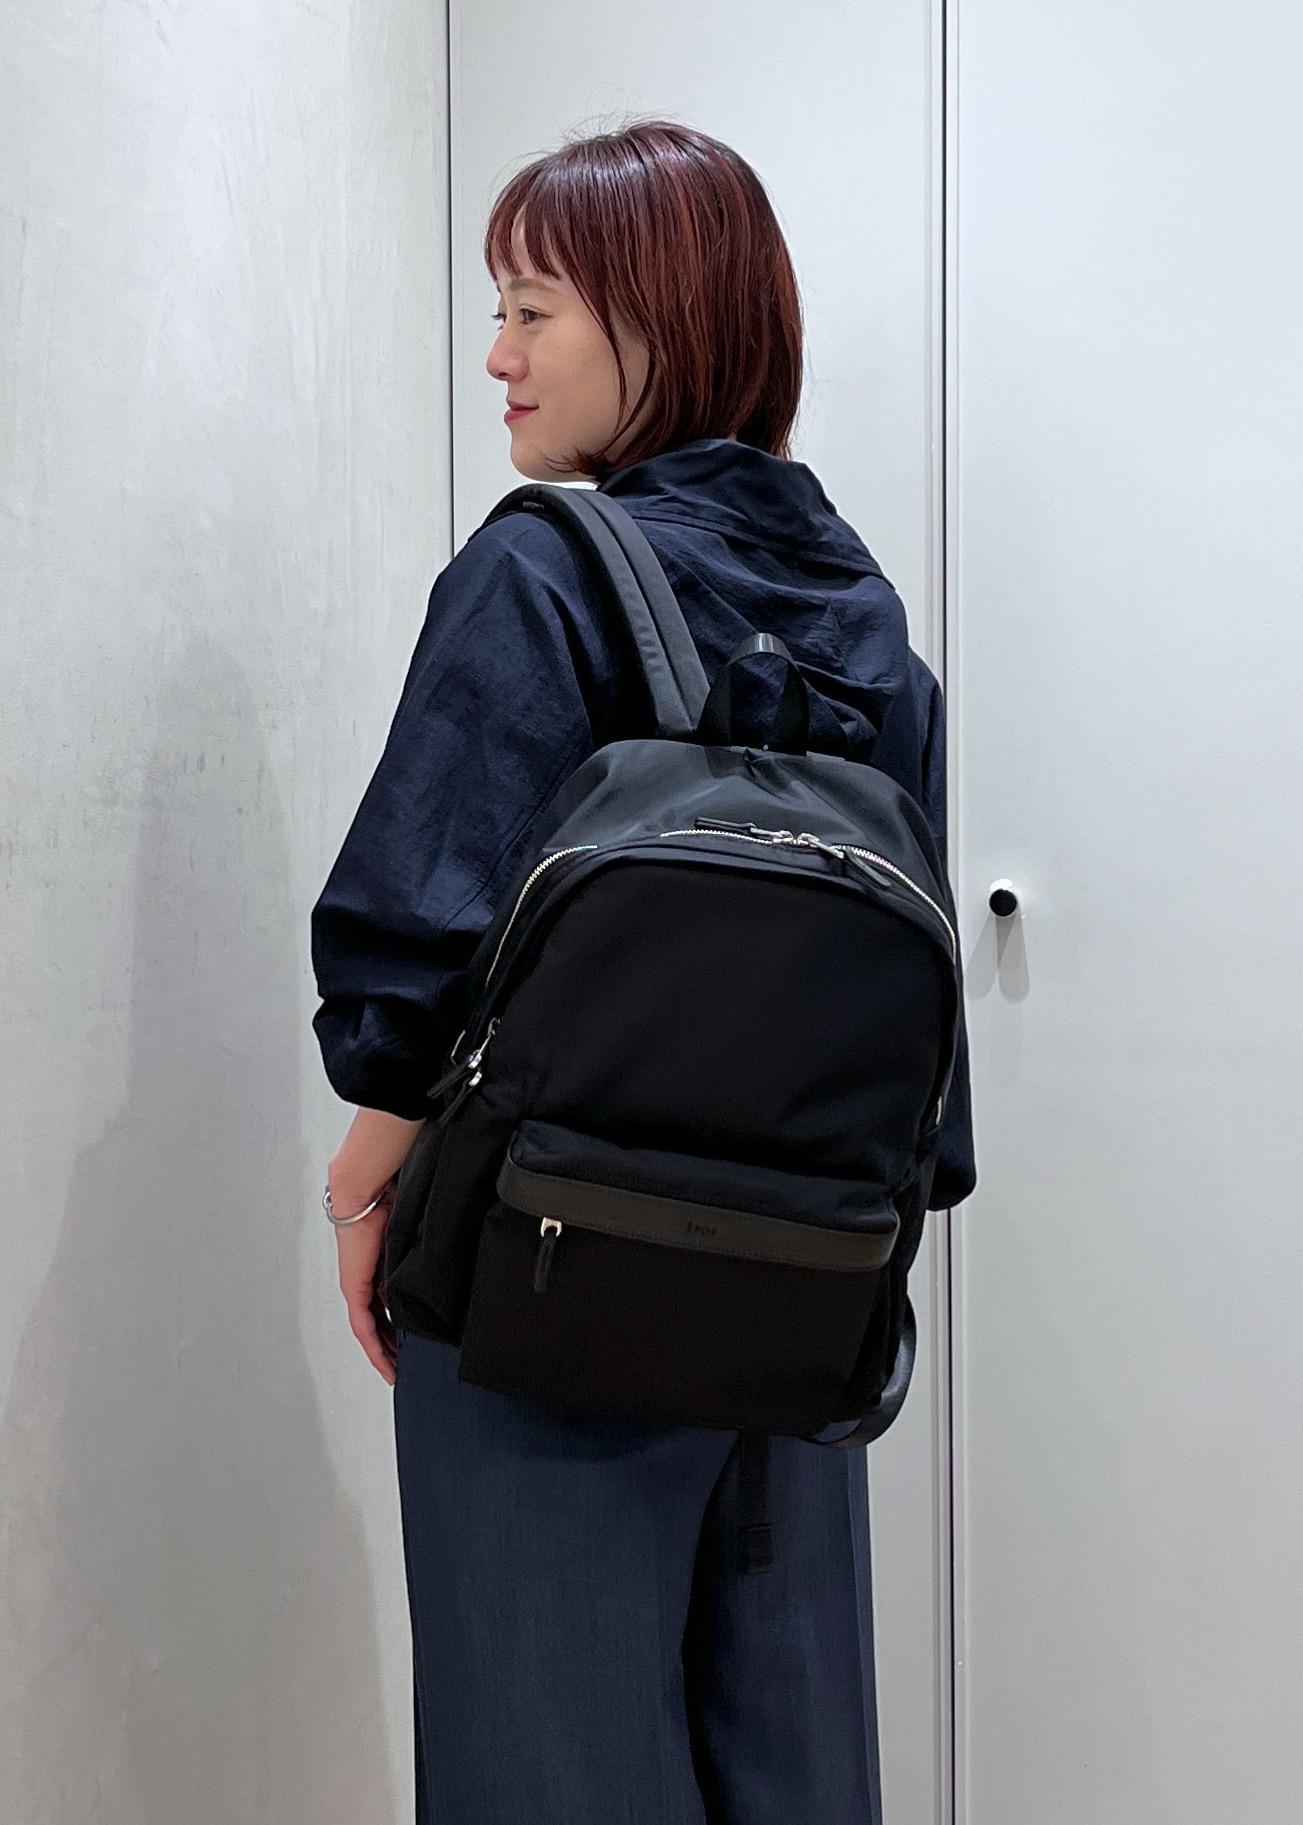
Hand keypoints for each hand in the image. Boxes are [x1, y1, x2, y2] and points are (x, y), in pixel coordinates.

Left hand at [331, 1174, 398, 1385]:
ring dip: (382, 1351)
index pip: (387, 1304)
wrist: (365, 1191)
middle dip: (391, 1346)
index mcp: (378, 1265)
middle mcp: (364, 1278)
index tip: (411, 1342)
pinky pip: (363, 1326)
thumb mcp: (410, 1233)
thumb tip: (445, 1259)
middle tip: (404, 1366)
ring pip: (370, 1329)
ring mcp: (356, 1284)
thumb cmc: (387, 1200)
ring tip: (396, 1371)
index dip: (398, 1326)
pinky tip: (385, 1361)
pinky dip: (374, 1346)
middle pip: (378, 1322)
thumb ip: (418, 1252)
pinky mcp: (353, 1288)